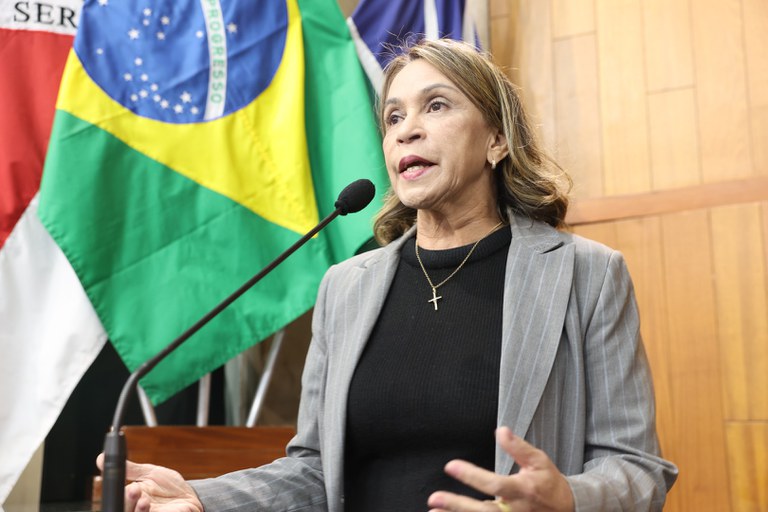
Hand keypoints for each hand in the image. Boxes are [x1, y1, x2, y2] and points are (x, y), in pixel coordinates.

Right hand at [96, 453, 203, 511]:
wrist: (191, 497)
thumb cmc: (168, 487)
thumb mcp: (149, 473)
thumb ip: (129, 469)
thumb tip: (101, 458)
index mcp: (131, 501)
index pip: (117, 501)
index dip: (121, 496)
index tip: (125, 486)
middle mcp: (137, 511)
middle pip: (125, 510)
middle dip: (128, 502)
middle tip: (134, 489)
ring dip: (140, 511)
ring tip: (144, 500)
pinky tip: (167, 509)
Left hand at [427, 427, 573, 511]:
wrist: (567, 509)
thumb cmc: (548, 483)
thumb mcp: (538, 461)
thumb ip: (518, 447)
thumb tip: (501, 431)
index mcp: (523, 490)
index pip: (495, 484)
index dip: (472, 475)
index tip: (451, 466)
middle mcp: (515, 510)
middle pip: (484, 511)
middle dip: (458, 506)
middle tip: (434, 499)